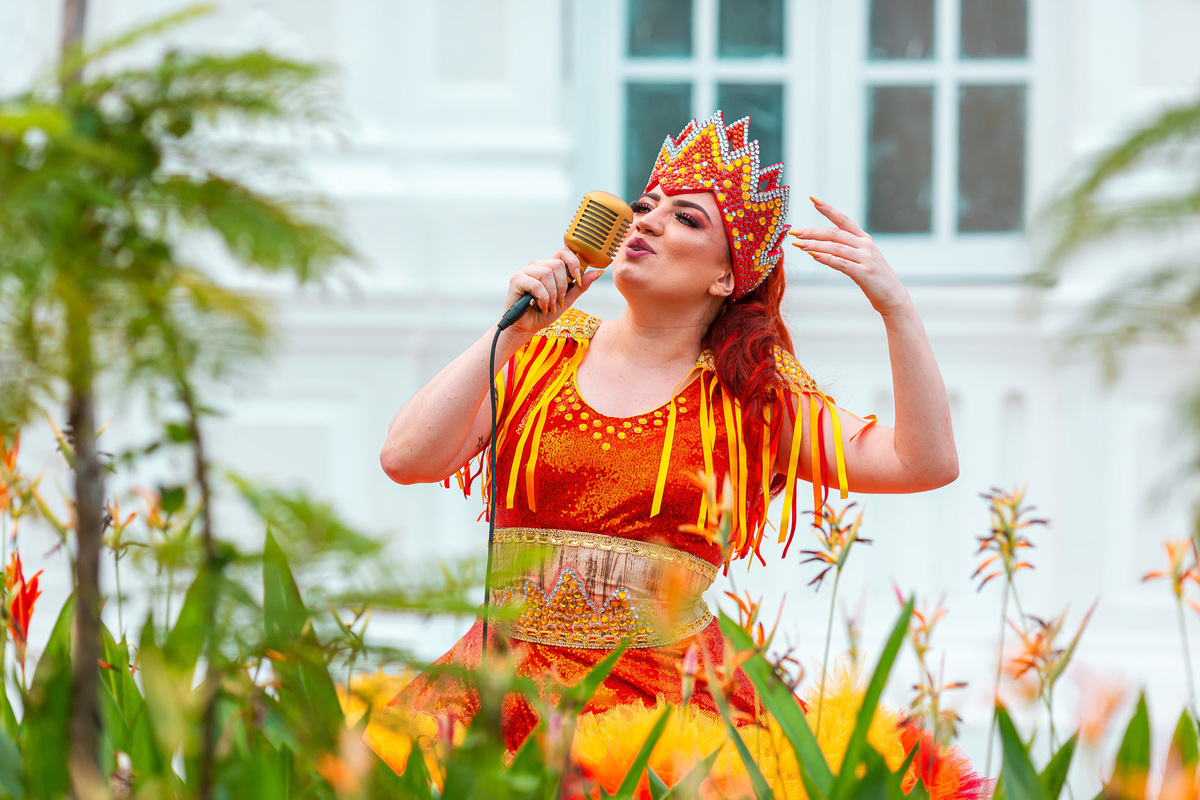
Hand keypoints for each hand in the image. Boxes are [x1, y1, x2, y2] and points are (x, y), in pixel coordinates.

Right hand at [504, 246, 602, 333]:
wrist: (526, 327)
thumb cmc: (544, 313)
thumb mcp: (567, 300)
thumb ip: (580, 286)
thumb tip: (597, 272)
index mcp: (549, 267)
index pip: (564, 251)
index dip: (573, 261)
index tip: (576, 278)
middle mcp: (537, 265)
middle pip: (558, 264)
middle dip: (562, 286)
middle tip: (558, 301)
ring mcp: (526, 271)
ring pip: (547, 273)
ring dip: (552, 294)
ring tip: (549, 305)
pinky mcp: (517, 279)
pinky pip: (536, 284)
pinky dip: (543, 298)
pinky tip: (541, 306)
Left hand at [788, 197, 910, 314]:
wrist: (893, 296)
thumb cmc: (873, 278)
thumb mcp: (862, 258)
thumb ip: (845, 249)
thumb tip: (820, 245)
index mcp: (864, 239)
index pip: (843, 219)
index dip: (828, 209)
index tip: (812, 199)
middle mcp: (866, 245)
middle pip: (835, 233)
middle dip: (813, 231)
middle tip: (795, 232)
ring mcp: (866, 258)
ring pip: (835, 247)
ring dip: (815, 245)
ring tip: (799, 245)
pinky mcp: (864, 273)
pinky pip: (841, 263)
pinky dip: (826, 258)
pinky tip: (813, 256)